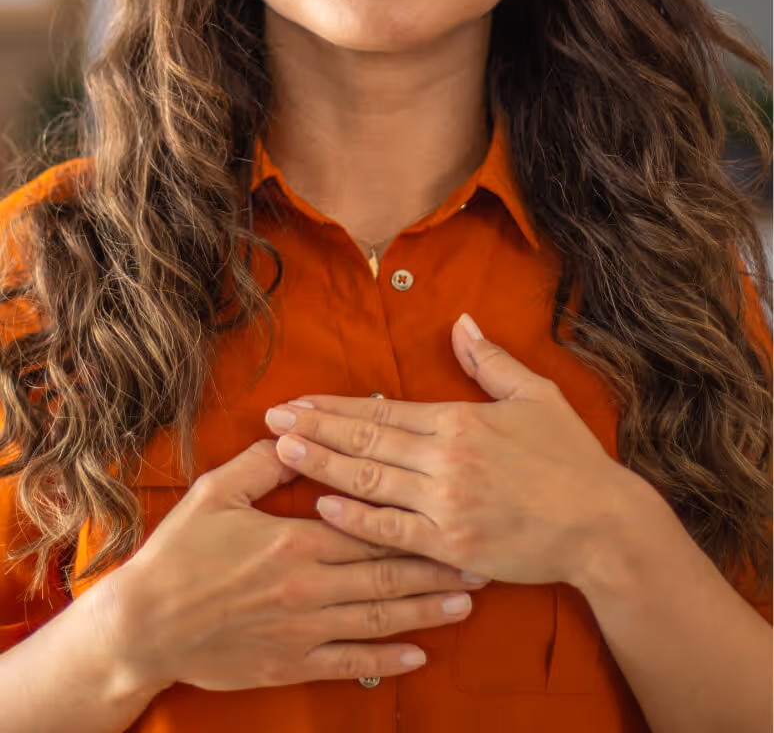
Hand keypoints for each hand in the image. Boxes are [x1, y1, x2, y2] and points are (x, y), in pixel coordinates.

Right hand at [106, 439, 485, 693]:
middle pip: (388, 574)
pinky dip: (387, 660)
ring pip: (380, 618)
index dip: (417, 521)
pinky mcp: (291, 662)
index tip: (453, 511)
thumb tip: (300, 429)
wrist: (145, 625)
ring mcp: (304, 628)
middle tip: (483, 558)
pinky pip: (350, 662)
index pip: (370, 526)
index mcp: (296, 540)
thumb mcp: (217, 493)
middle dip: (438, 566)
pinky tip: (419, 654)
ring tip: (467, 601)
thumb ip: (265, 463)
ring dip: (427, 610)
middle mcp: (309, 586)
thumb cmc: (180, 553)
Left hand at [266, 314, 635, 588]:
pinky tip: (322, 507)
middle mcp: (447, 460)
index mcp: (461, 421)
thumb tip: (460, 323)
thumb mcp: (535, 395)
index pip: (382, 410)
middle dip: (314, 429)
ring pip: (369, 483)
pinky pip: (392, 532)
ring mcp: (447, 506)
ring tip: (282, 450)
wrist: (603, 525)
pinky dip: (355, 520)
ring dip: (321, 466)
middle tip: (271, 419)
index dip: (335, 406)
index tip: (298, 400)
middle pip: (365, 442)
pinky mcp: (453, 547)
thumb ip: (491, 360)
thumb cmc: (571, 457)